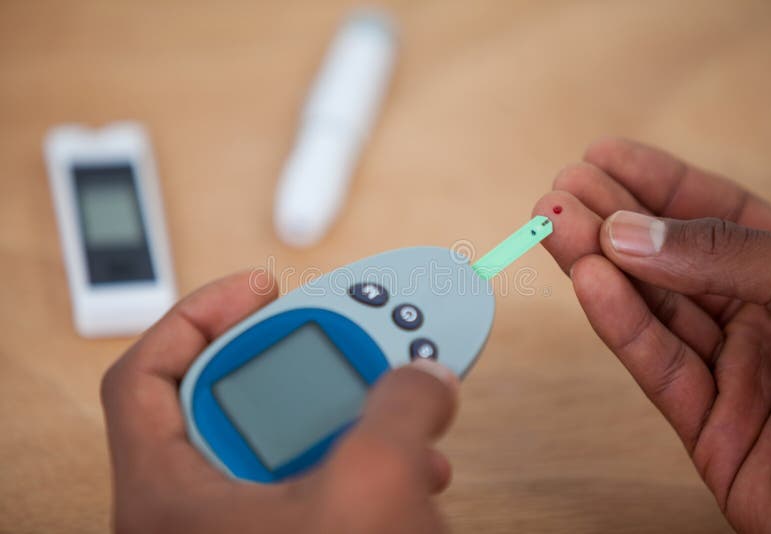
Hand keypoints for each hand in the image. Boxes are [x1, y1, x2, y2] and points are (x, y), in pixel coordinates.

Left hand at [101, 272, 458, 533]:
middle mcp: (198, 514)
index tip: (260, 287)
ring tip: (402, 395)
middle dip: (307, 363)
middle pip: (237, 400)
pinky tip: (416, 465)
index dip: (199, 315)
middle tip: (351, 335)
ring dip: (353, 412)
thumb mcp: (371, 489)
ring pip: (291, 443)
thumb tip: (425, 373)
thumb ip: (400, 408)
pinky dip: (366, 461)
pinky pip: (322, 482)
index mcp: (171, 497)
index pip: (148, 375)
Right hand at [534, 139, 770, 532]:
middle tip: (560, 191)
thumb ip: (725, 255)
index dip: (658, 182)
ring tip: (554, 225)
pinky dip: (620, 325)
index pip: (719, 214)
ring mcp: (736, 373)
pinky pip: (660, 369)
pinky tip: (588, 283)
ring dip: (600, 266)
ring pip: (655, 310)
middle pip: (673, 261)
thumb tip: (628, 233)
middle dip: (613, 220)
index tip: (603, 157)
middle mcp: (764, 317)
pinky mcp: (712, 430)